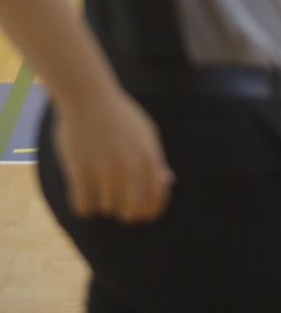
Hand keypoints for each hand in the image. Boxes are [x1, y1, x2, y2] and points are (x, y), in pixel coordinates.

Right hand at [52, 89, 172, 222]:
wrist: (88, 98)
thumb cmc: (120, 117)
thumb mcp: (146, 135)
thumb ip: (156, 160)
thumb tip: (168, 183)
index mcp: (150, 159)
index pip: (155, 202)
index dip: (148, 213)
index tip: (139, 214)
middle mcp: (131, 167)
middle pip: (130, 213)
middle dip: (124, 212)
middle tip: (116, 203)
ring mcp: (105, 170)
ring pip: (105, 209)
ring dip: (102, 204)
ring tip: (98, 188)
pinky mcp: (80, 170)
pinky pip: (83, 207)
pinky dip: (83, 206)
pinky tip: (82, 195)